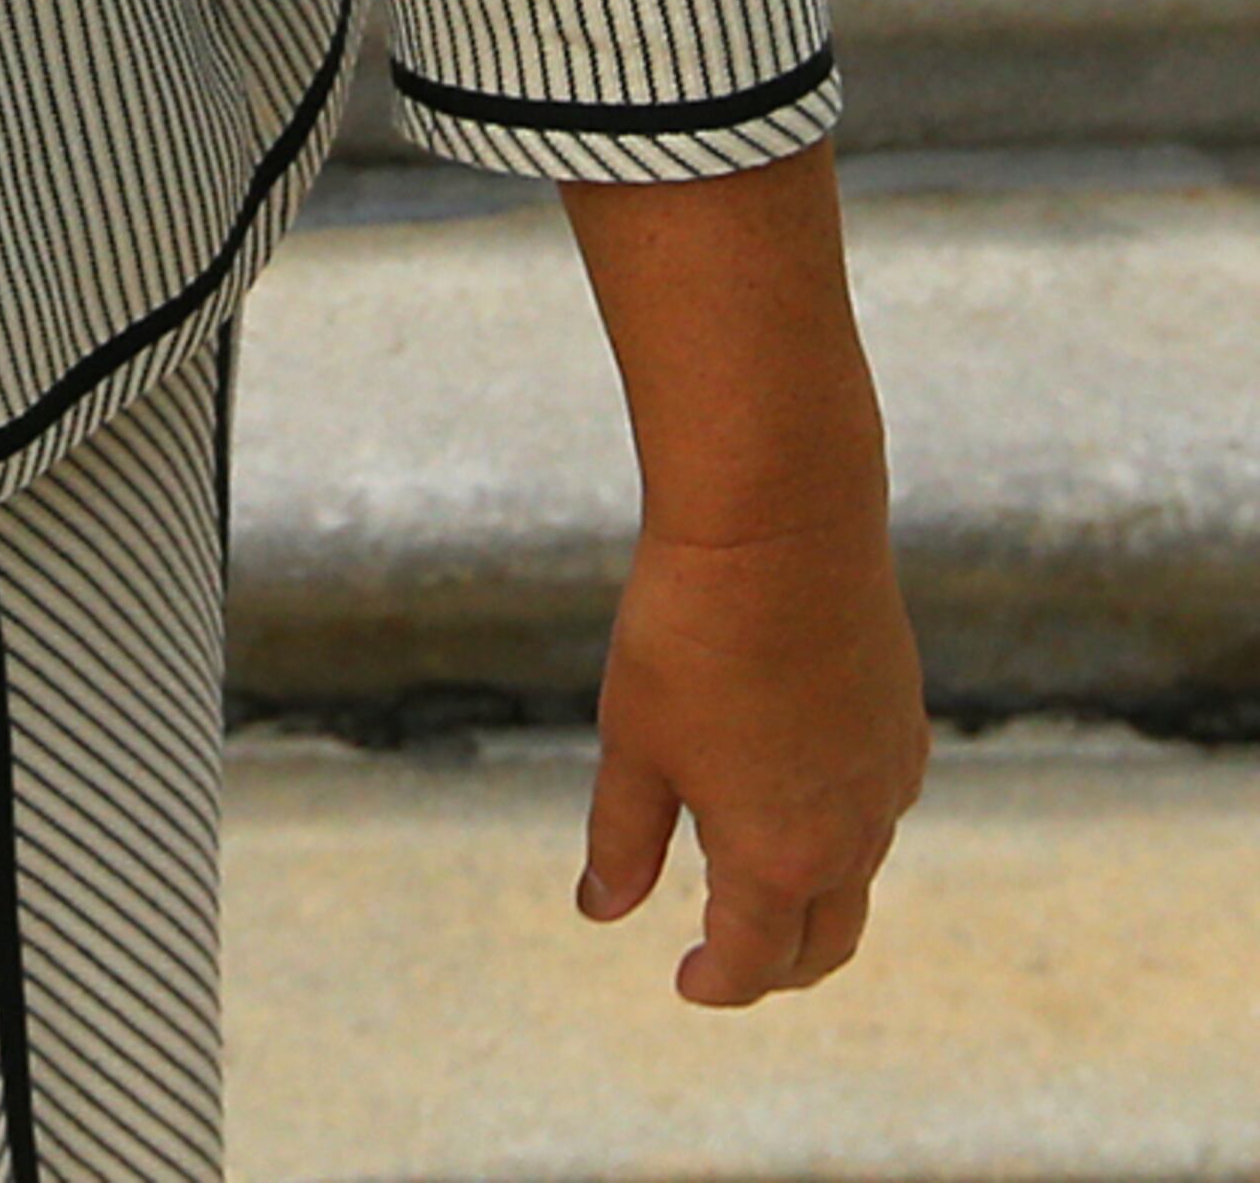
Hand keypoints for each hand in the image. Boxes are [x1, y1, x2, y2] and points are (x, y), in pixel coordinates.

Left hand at [579, 508, 925, 1004]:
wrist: (779, 523)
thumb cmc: (691, 630)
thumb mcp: (634, 741)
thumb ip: (621, 838)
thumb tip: (602, 911)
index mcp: (778, 858)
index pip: (753, 961)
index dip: (718, 982)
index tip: (687, 980)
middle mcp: (850, 836)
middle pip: (826, 943)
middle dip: (779, 967)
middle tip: (732, 960)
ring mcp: (887, 780)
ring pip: (860, 877)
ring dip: (815, 899)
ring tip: (762, 883)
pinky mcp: (903, 724)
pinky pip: (880, 810)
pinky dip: (845, 833)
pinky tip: (804, 796)